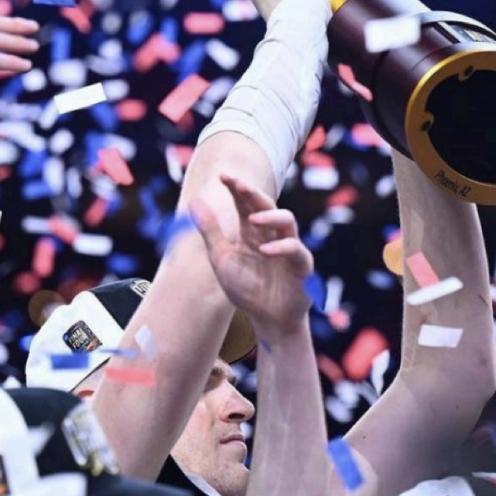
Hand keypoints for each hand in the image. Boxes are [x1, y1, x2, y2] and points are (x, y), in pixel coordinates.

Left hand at [190, 175, 313, 335]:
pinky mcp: (301, 265)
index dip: (237, 188)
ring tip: (252, 218)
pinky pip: (295, 250)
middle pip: (267, 205)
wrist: (268, 320)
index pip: (245, 203)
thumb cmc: (247, 289)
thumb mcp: (222, 259)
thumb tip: (194, 200)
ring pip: (287, 220)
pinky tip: (264, 251)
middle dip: (253, 193)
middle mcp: (271, 235)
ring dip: (270, 216)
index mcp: (252, 232)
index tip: (223, 175)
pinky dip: (281, 248)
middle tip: (239, 184)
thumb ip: (210, 231)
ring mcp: (288, 248)